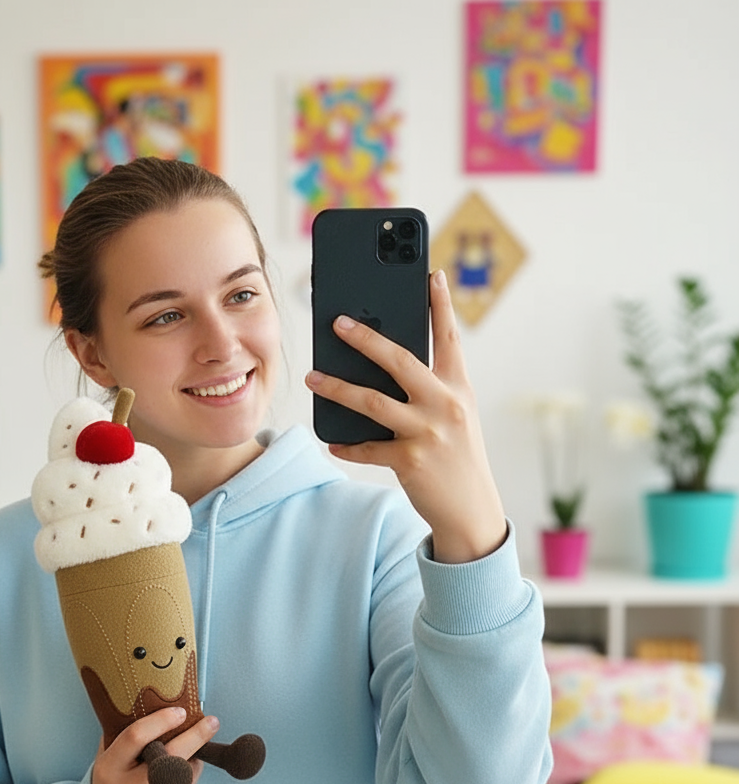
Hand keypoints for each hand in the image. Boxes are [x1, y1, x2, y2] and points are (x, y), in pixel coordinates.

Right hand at [91, 707, 219, 783]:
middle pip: (169, 759)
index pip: (136, 737)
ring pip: (184, 778)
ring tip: (192, 752)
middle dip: (195, 738)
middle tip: (211, 722)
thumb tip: (158, 705)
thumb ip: (126, 733)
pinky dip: (190, 781)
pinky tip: (182, 776)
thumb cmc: (112, 783)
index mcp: (109, 768)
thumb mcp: (108, 756)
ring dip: (194, 761)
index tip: (181, 711)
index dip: (161, 721)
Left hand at [305, 269, 506, 562]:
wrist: (471, 510)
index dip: (440, 304)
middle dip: (366, 338)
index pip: (449, 338)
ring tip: (313, 377)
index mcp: (459, 387)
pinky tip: (332, 442)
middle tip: (337, 322)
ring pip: (372, 401)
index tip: (431, 273)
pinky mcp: (411, 460)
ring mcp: (428, 432)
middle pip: (400, 360)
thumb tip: (379, 370)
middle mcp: (446, 404)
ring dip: (337, 388)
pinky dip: (347, 445)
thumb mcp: (454, 417)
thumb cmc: (456, 456)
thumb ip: (427, 390)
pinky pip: (367, 448)